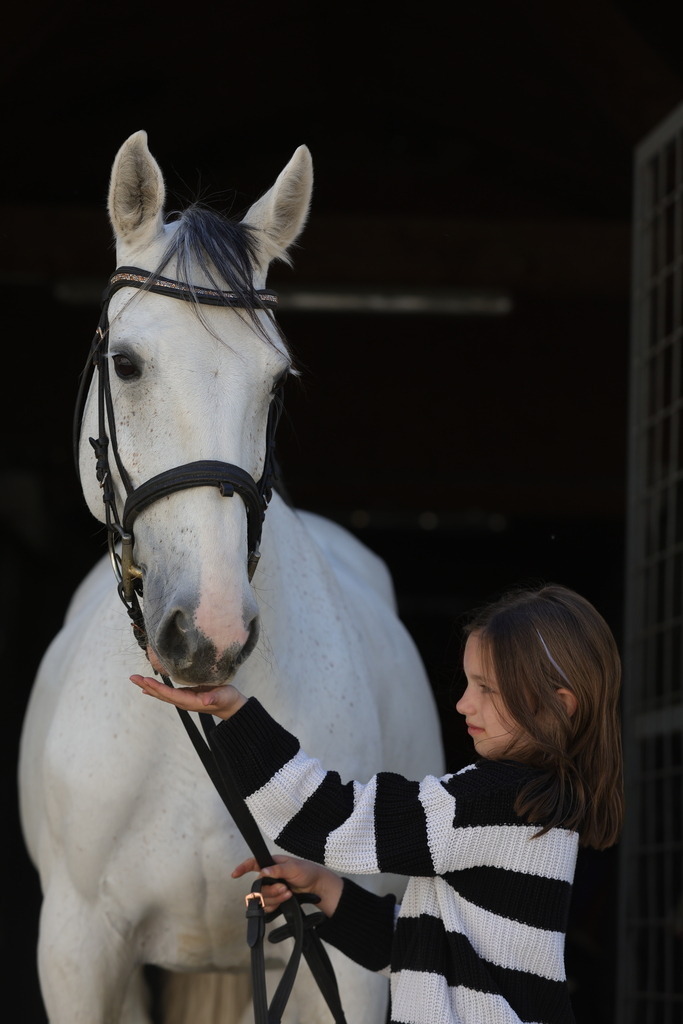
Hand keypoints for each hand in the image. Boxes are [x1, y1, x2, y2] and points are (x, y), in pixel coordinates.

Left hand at [129, 674, 246, 718]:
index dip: (157, 687)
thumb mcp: (223, 697)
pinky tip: (148, 687)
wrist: (230, 706)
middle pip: (161, 694)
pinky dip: (156, 689)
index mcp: (190, 701)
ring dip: (149, 686)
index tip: (145, 680)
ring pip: (162, 693)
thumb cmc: (227, 699)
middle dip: (147, 686)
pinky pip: (167, 692)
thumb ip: (214, 698)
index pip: (170, 694)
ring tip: (137, 680)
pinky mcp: (185, 695)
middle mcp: (183, 701)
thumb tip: (205, 700)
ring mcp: (183, 699)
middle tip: (133, 677)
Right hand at [232, 854, 343, 917]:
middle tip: (284, 888)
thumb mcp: (294, 867)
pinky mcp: (275, 899)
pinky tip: (286, 900)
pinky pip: (267, 906)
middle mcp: (269, 876)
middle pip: (258, 886)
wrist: (316, 886)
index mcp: (271, 864)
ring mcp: (271, 888)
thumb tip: (263, 871)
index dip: (243, 868)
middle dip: (270, 890)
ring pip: (263, 898)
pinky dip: (275, 905)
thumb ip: (278, 869)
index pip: (253, 863)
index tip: (235, 874)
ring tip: (288, 893)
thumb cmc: (306, 871)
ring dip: (275, 898)